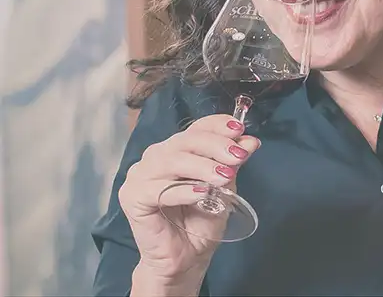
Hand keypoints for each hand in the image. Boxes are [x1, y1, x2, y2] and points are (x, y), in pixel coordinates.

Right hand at [118, 114, 260, 283]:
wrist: (186, 257)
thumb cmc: (202, 220)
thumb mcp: (224, 187)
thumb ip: (232, 163)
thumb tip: (250, 141)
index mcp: (177, 150)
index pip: (196, 128)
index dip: (217, 125)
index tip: (240, 129)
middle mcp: (155, 157)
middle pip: (185, 141)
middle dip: (215, 146)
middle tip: (239, 157)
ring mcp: (140, 176)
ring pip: (172, 161)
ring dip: (202, 167)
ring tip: (224, 177)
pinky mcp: (132, 197)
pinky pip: (158, 189)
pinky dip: (183, 190)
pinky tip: (201, 193)